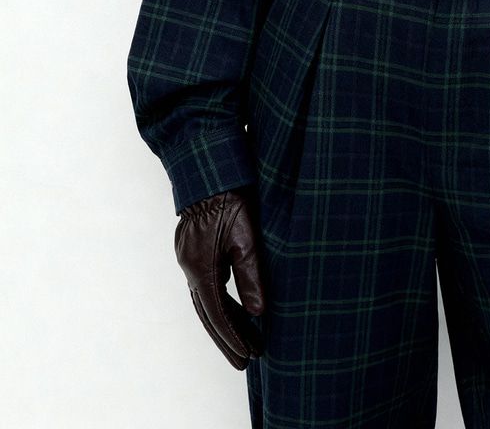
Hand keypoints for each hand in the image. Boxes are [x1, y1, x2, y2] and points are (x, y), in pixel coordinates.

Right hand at [174, 187, 265, 368]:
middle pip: (208, 314)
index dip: (233, 338)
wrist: (210, 171)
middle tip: (245, 361)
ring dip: (225, 322)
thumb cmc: (230, 199)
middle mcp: (191, 268)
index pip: (218, 315)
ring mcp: (190, 260)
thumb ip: (250, 275)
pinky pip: (206, 287)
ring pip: (206, 301)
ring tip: (245, 340)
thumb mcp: (246, 236)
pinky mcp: (194, 251)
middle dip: (227, 338)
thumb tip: (257, 313)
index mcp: (201, 269)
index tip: (248, 357)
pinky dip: (220, 302)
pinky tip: (235, 309)